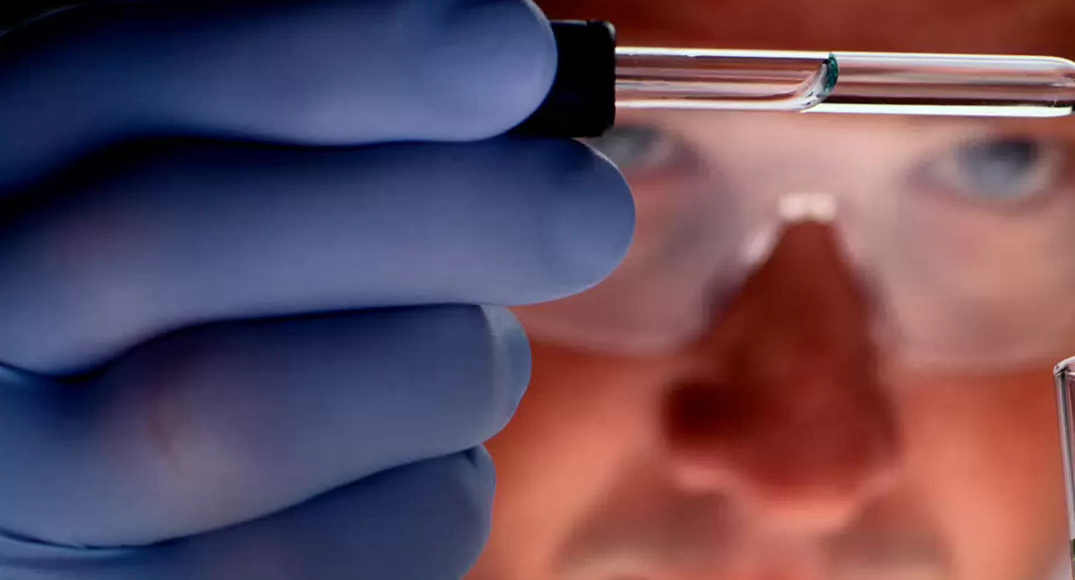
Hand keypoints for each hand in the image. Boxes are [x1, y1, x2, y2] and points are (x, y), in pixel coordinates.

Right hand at [0, 1, 630, 577]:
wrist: (112, 492)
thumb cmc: (208, 313)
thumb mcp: (210, 178)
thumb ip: (311, 125)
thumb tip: (502, 70)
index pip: (131, 73)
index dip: (336, 55)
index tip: (512, 52)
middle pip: (166, 242)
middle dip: (422, 211)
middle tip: (583, 211)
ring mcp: (21, 485)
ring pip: (239, 415)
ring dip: (435, 368)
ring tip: (477, 354)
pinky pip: (310, 565)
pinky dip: (424, 501)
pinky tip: (426, 460)